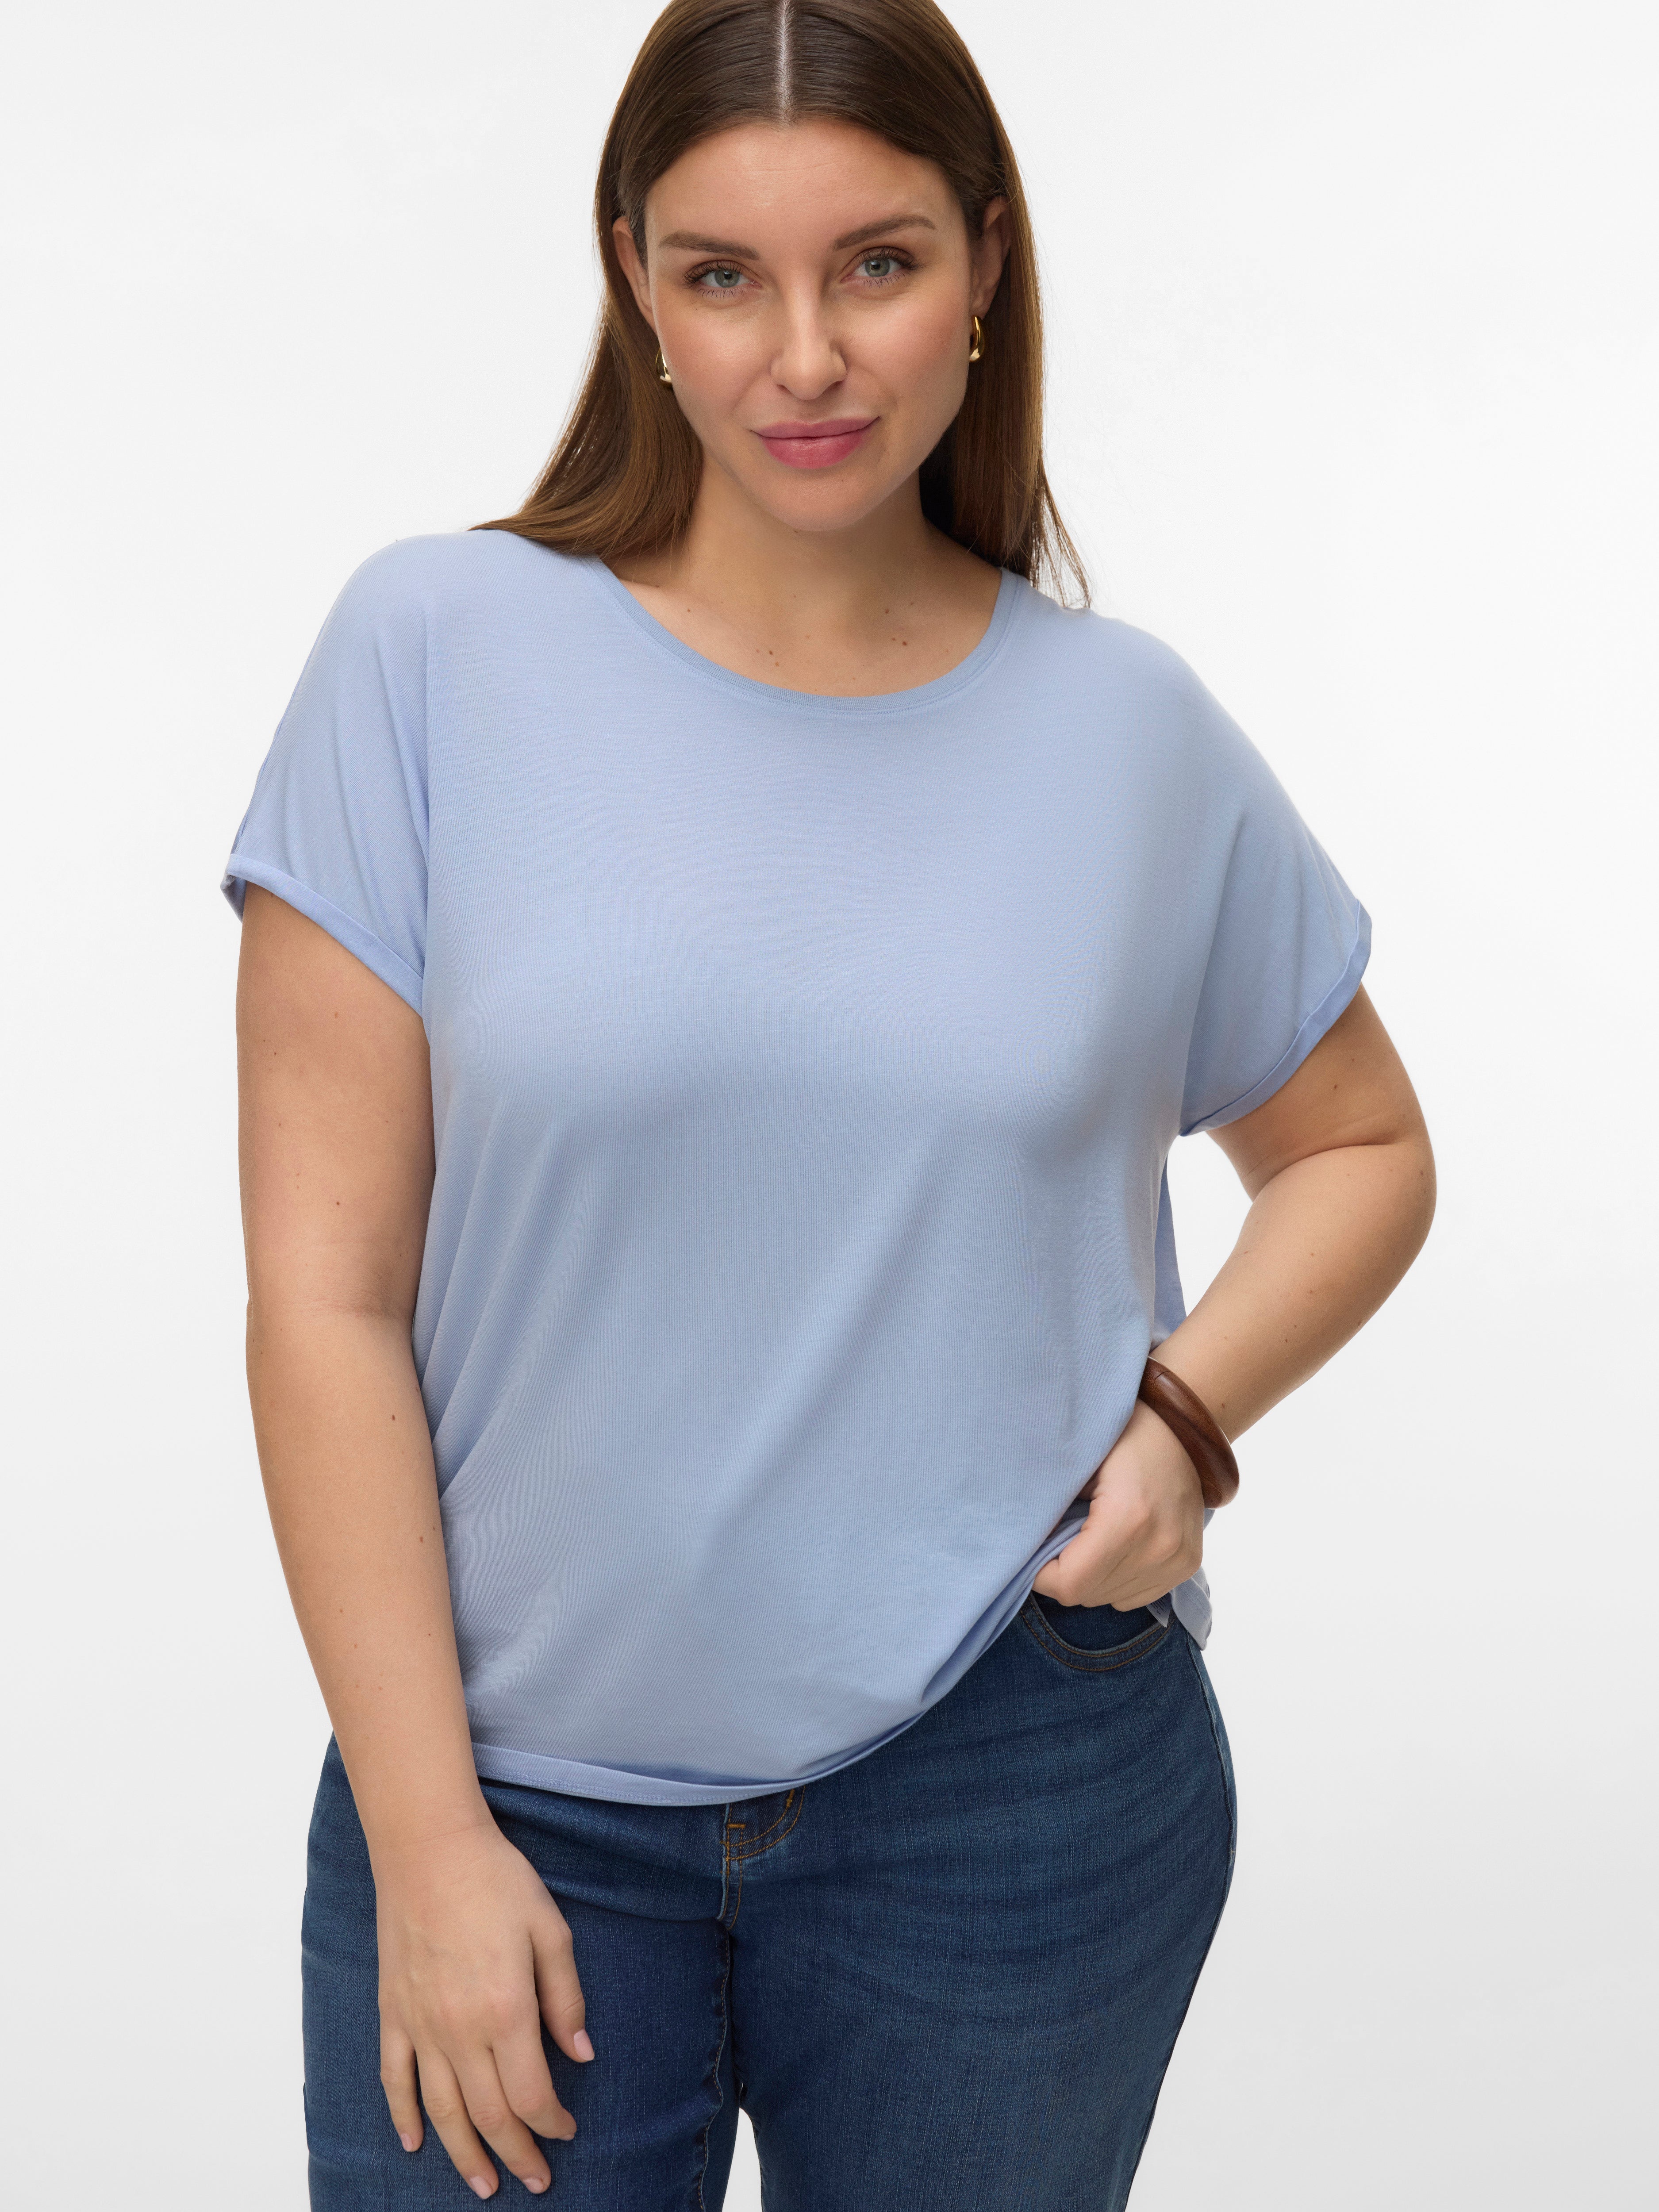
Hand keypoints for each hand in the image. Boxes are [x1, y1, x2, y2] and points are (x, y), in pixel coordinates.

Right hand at [375, 1818, 592, 2197]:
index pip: (531, 2095)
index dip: (552, 2124)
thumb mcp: (551, 1930)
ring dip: (464, 2155)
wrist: (430, 1849)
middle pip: (489, 2115)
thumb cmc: (496, 1882)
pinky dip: (403, 2116)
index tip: (567, 2132)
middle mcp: (460, 2030)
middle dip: (516, 2155)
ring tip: (483, 2185)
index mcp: (506, 2010)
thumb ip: (566, 1998)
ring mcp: (421, 2026)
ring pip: (441, 2112)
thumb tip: (581, 2054)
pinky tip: (413, 2143)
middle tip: (535, 2181)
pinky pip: (395, 2079)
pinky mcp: (393, 2014)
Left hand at [1032, 1402, 1205, 1609]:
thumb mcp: (1076, 1461)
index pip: (1070, 1584)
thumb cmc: (1121, 1436)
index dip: (1041, 1574)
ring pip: (1112, 1600)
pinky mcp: (1188, 1563)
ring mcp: (1178, 1558)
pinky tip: (1114, 1547)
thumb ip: (1049, 1507)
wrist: (1181, 1428)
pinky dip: (1117, 1580)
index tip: (1033, 1550)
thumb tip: (1022, 1544)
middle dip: (1065, 1574)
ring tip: (1089, 1539)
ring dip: (1092, 1578)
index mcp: (1128, 1518)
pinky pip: (1137, 1596)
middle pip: (1090, 1594)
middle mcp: (1159, 1545)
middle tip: (1058, 1539)